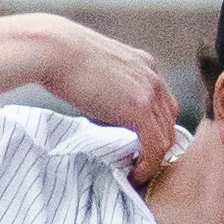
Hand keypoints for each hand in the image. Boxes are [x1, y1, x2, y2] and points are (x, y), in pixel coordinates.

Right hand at [29, 15, 182, 186]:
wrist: (53, 50)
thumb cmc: (61, 56)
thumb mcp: (97, 67)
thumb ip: (110, 85)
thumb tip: (104, 105)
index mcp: (144, 64)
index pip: (162, 103)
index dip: (154, 127)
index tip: (137, 145)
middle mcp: (153, 76)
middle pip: (169, 121)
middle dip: (157, 146)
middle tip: (138, 164)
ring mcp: (149, 92)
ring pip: (166, 137)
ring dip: (153, 160)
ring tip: (135, 173)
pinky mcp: (138, 109)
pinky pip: (155, 147)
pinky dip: (147, 166)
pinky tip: (133, 174)